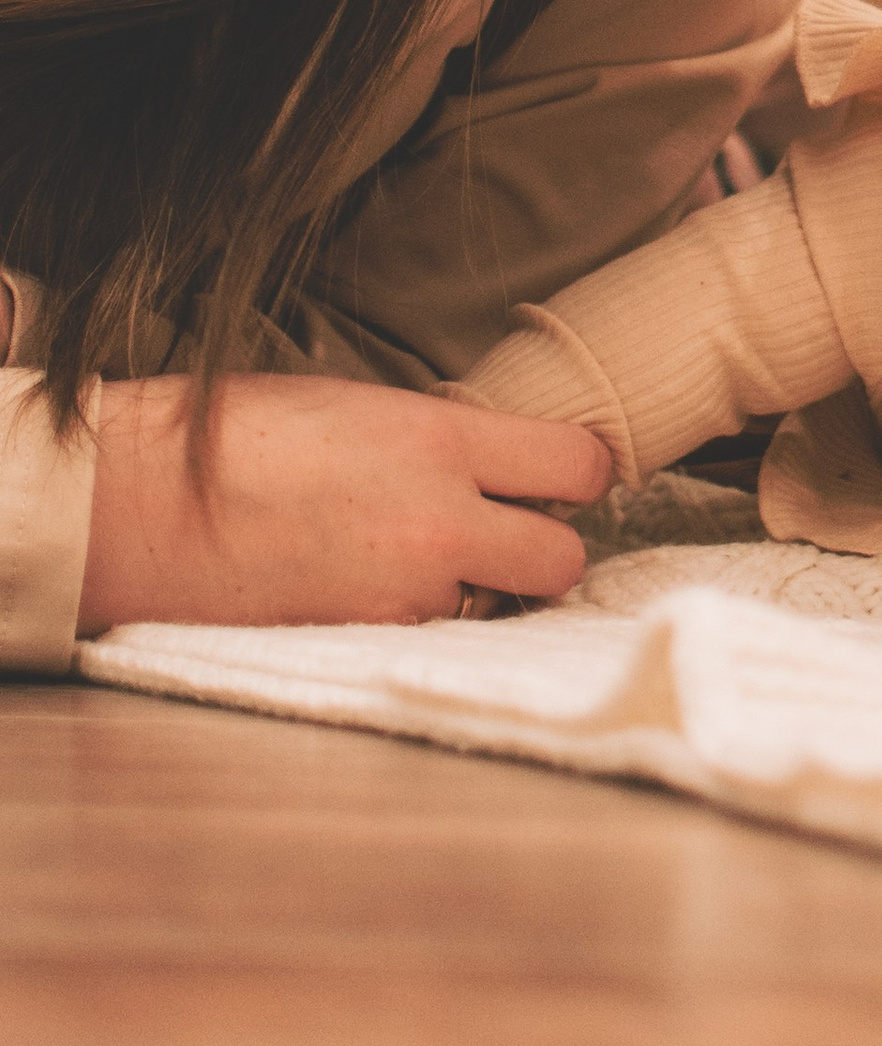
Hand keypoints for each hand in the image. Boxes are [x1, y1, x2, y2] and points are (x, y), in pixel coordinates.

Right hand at [78, 376, 611, 634]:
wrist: (135, 504)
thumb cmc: (235, 435)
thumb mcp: (359, 404)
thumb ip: (439, 437)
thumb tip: (495, 461)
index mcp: (438, 440)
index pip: (579, 465)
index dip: (581, 472)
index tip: (562, 474)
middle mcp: (437, 520)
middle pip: (564, 558)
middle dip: (546, 547)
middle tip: (508, 528)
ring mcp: (401, 593)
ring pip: (496, 605)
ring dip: (479, 587)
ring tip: (416, 555)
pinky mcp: (362, 641)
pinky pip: (432, 632)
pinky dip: (421, 616)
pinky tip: (374, 585)